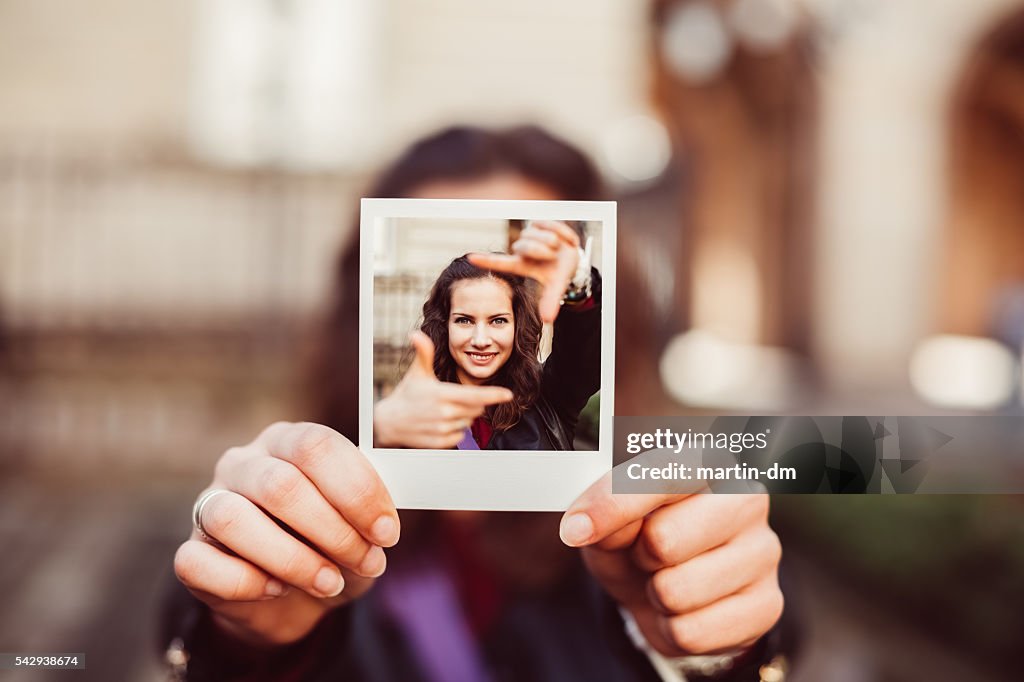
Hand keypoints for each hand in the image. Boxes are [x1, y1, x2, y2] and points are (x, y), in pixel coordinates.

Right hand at [173, 422, 399, 645]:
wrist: (294, 599)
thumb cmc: (331, 545)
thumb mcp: (360, 523)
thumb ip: (370, 510)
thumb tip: (383, 520)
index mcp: (287, 441)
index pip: (316, 445)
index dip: (357, 490)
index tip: (387, 532)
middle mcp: (243, 463)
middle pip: (280, 485)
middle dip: (333, 531)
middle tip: (367, 562)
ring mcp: (209, 504)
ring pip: (234, 519)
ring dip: (293, 560)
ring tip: (331, 582)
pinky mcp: (190, 553)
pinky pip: (200, 562)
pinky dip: (246, 582)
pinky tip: (278, 589)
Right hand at [374, 331, 513, 447]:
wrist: (389, 422)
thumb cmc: (407, 394)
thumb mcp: (416, 373)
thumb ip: (423, 353)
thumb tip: (417, 333)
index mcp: (442, 394)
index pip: (475, 395)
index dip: (494, 395)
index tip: (508, 394)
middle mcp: (444, 413)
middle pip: (476, 408)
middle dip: (473, 402)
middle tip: (454, 398)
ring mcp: (442, 429)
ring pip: (468, 422)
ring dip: (463, 416)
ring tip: (444, 410)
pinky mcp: (440, 443)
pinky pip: (460, 436)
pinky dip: (456, 430)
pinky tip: (441, 423)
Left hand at [469, 220, 580, 322]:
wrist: (573, 256)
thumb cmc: (559, 271)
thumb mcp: (556, 286)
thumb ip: (550, 301)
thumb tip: (547, 320)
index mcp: (521, 264)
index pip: (499, 262)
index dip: (485, 260)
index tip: (470, 258)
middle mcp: (521, 249)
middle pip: (526, 246)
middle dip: (543, 251)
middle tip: (553, 257)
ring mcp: (529, 234)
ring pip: (539, 236)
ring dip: (554, 243)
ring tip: (558, 249)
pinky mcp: (539, 222)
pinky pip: (551, 225)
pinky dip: (562, 233)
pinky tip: (564, 240)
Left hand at [560, 475, 783, 655]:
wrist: (670, 588)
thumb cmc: (641, 538)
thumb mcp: (611, 518)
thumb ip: (602, 512)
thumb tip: (583, 525)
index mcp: (707, 460)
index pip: (660, 474)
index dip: (612, 505)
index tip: (574, 530)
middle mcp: (746, 497)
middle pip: (664, 540)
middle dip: (640, 556)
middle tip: (646, 554)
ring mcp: (763, 551)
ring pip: (676, 591)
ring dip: (655, 595)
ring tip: (665, 580)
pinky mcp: (768, 604)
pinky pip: (693, 632)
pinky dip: (672, 629)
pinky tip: (685, 609)